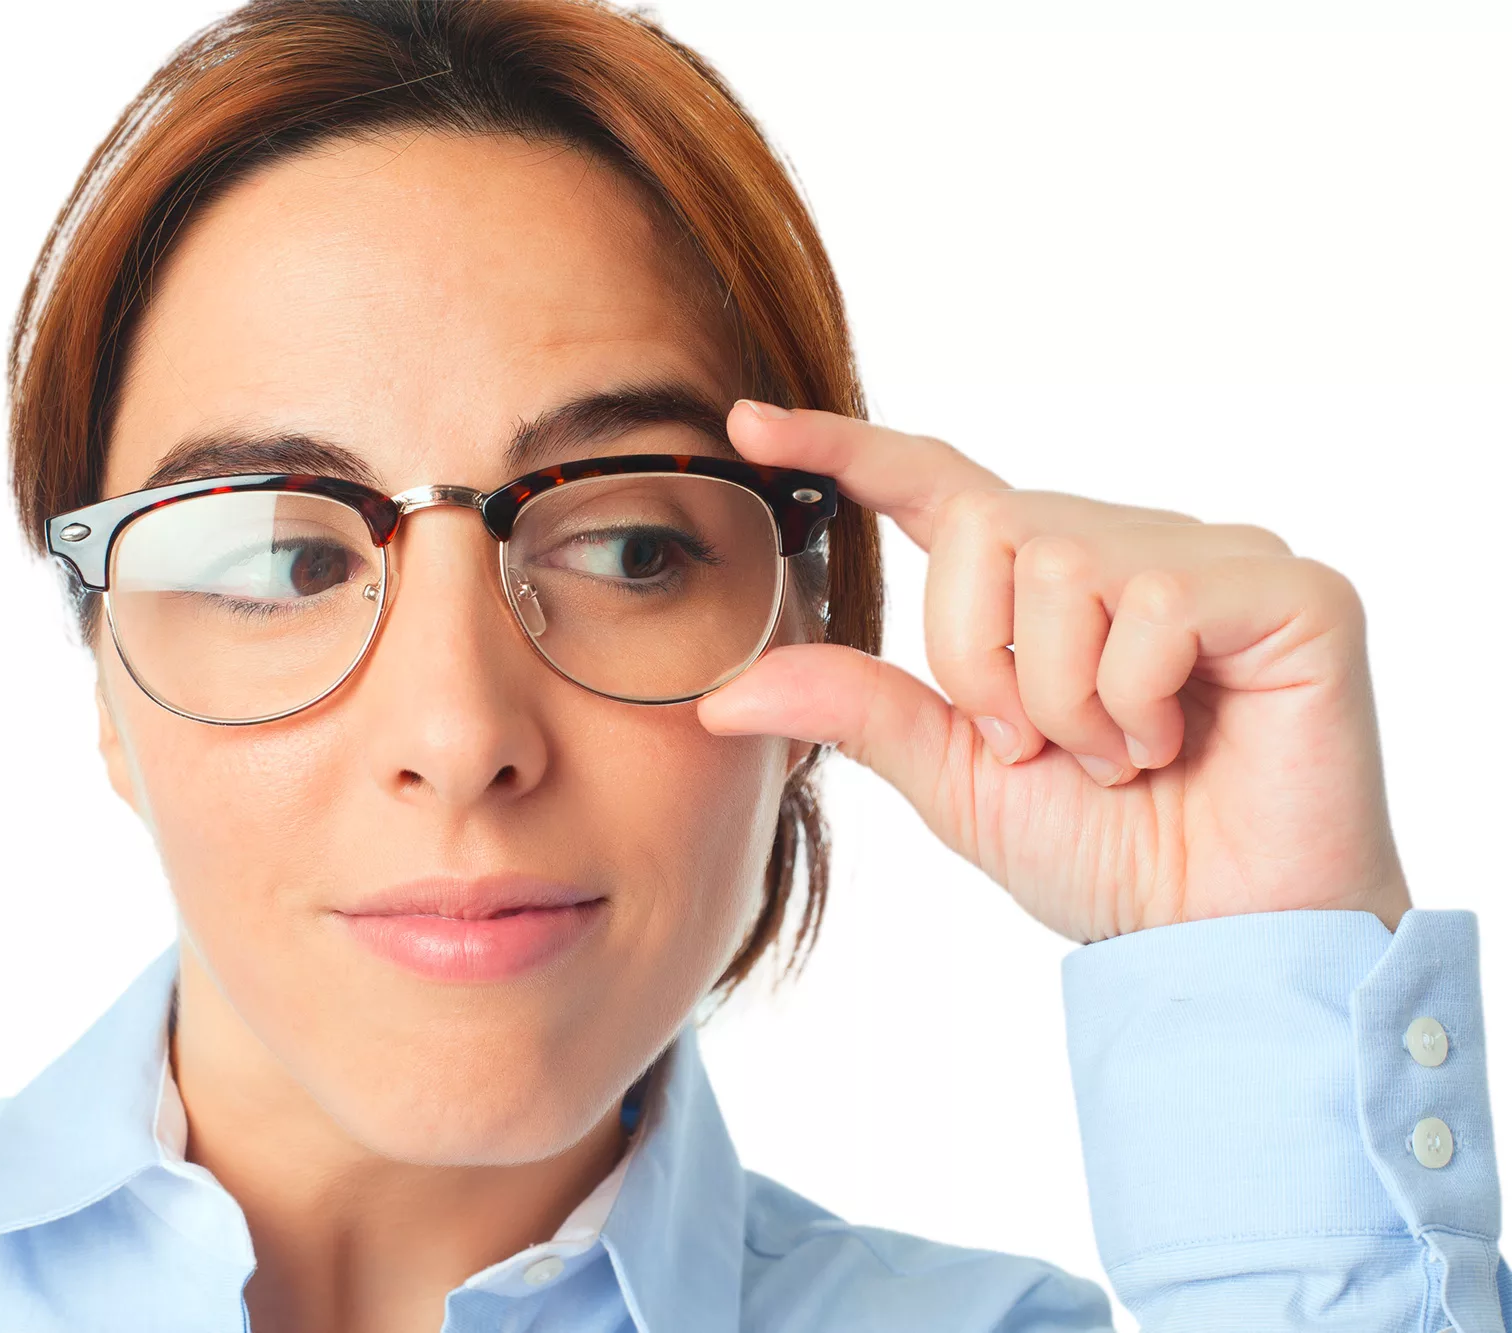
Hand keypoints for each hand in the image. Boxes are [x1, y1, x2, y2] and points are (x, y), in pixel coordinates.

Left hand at [699, 401, 1410, 941]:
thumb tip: (722, 694)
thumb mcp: (956, 779)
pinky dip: (1134, 701)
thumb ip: (859, 710)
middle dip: (984, 664)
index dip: (846, 448)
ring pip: (1063, 564)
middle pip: (988, 528)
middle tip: (1042, 748)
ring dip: (1064, 699)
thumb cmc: (1105, 858)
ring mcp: (1215, 559)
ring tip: (1120, 758)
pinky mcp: (1292, 591)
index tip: (748, 423)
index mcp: (1043, 586)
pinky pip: (1153, 602)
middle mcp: (1129, 547)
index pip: (935, 484)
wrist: (1218, 941)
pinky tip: (1177, 746)